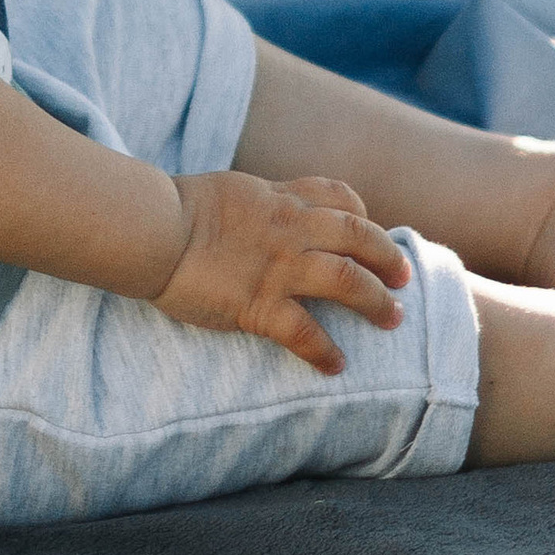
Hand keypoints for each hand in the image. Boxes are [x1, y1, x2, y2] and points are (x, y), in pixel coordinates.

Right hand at [152, 170, 411, 370]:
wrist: (150, 229)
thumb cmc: (176, 208)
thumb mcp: (231, 190)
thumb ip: (259, 203)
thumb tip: (265, 211)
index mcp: (280, 199)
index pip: (339, 197)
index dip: (364, 215)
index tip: (371, 233)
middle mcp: (289, 228)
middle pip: (359, 235)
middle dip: (388, 258)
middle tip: (403, 280)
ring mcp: (278, 266)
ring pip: (346, 279)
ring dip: (375, 301)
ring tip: (392, 320)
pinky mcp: (258, 304)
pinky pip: (304, 331)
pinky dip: (325, 351)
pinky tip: (335, 365)